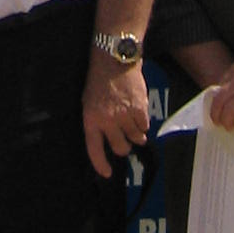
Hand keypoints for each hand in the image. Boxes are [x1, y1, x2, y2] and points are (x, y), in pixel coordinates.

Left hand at [83, 58, 149, 179]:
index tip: (107, 173)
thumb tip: (106, 140)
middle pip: (120, 148)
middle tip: (125, 137)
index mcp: (91, 119)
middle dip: (124, 146)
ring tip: (132, 122)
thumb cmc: (100, 80)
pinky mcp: (139, 108)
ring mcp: (124, 115)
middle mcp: (107, 120)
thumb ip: (97, 122)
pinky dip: (143, 122)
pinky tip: (138, 111)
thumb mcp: (89, 102)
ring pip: (135, 138)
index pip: (94, 149)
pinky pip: (145, 126)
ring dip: (136, 134)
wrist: (114, 59)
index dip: (101, 164)